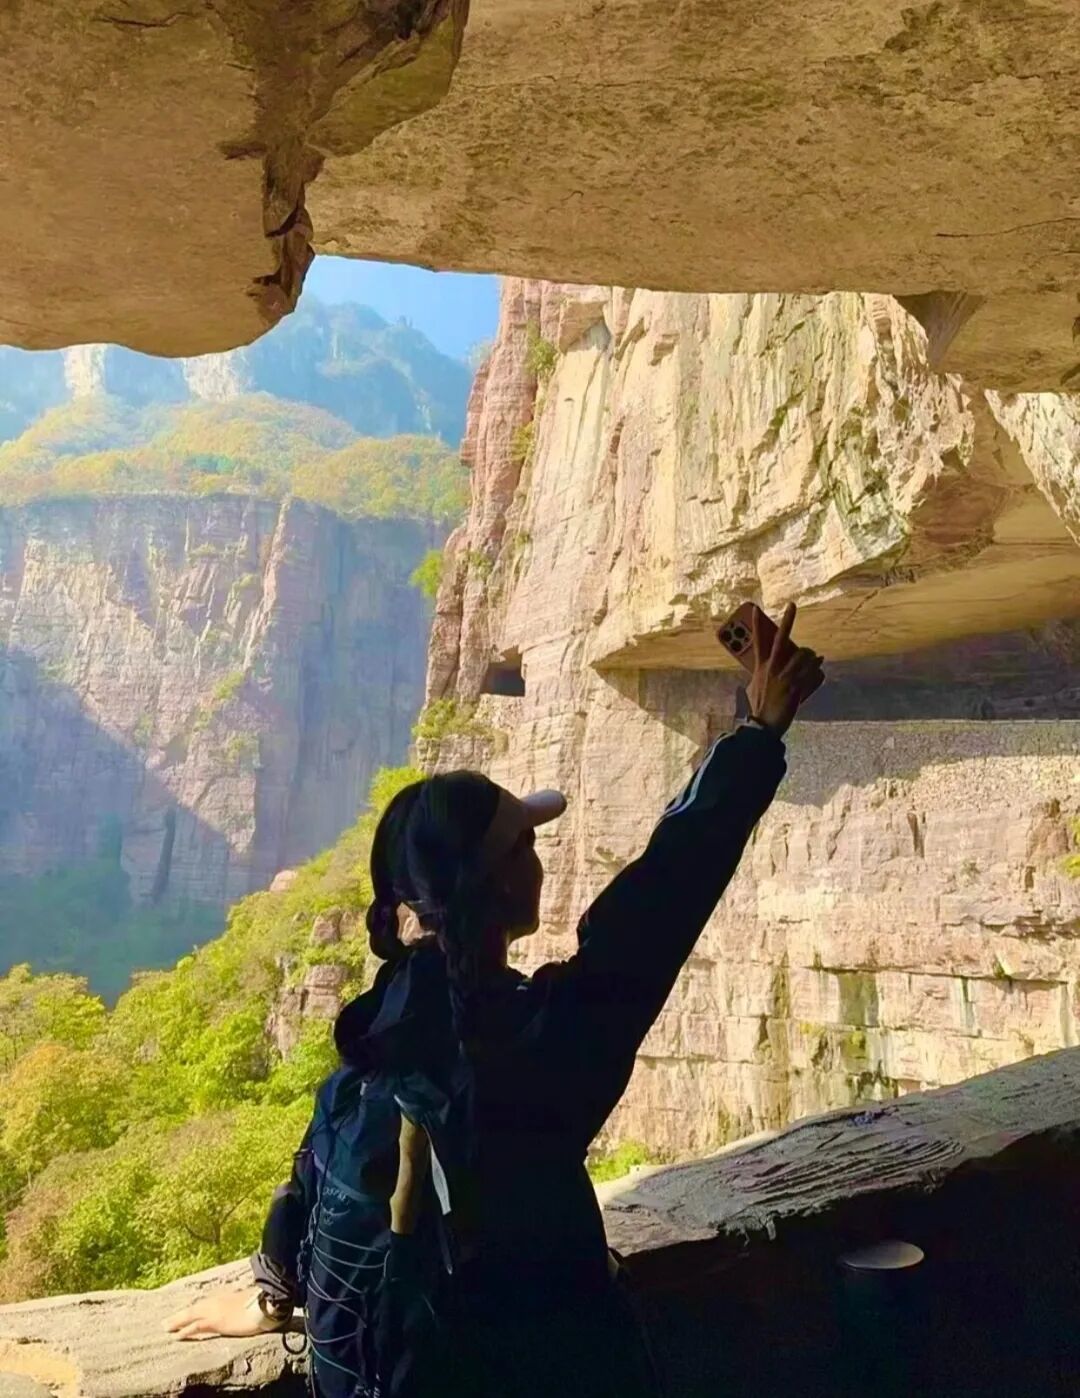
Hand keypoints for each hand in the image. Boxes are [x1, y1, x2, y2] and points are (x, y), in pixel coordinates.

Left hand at [165, 1286, 282, 1340]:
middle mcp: (217, 1302)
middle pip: (194, 1309)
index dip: (193, 1310)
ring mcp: (216, 1311)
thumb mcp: (250, 1301)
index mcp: (225, 1298)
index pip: (204, 1304)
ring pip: (191, 1315)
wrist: (268, 1302)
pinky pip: (197, 1326)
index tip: (183, 1315)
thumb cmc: (263, 1301)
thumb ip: (242, 1304)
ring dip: (178, 1321)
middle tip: (166, 1322)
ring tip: (166, 1327)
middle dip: (180, 1316)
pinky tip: (177, 1335)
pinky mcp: (217, 1321)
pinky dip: (186, 1330)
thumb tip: (242, 1307)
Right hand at [745, 603, 823, 737]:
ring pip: (802, 655)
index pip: (758, 642)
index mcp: (760, 667)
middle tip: (792, 605)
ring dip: (811, 654)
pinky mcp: (795, 688)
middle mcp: (771, 669)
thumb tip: (768, 665)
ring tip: (815, 656)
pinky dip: (816, 666)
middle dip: (787, 620)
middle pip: (780, 640)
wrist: (763, 725)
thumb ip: (762, 673)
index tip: (757, 609)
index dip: (757, 625)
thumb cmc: (759, 706)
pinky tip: (819, 664)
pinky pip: (810, 672)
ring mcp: (783, 678)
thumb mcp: (755, 686)